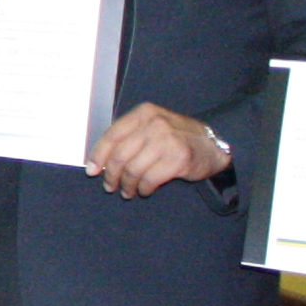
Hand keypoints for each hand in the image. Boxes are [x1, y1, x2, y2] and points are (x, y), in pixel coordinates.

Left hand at [84, 102, 227, 198]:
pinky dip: (144, 188)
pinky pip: (150, 179)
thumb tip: (99, 161)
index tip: (92, 171)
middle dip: (111, 175)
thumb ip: (129, 137)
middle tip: (109, 187)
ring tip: (127, 192)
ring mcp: (167, 140)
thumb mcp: (152, 127)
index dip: (98, 155)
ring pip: (133, 170)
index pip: (112, 135)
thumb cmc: (176, 137)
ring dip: (127, 185)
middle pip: (120, 155)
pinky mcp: (178, 159)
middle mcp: (154, 124)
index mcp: (143, 113)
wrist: (213, 145)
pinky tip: (144, 190)